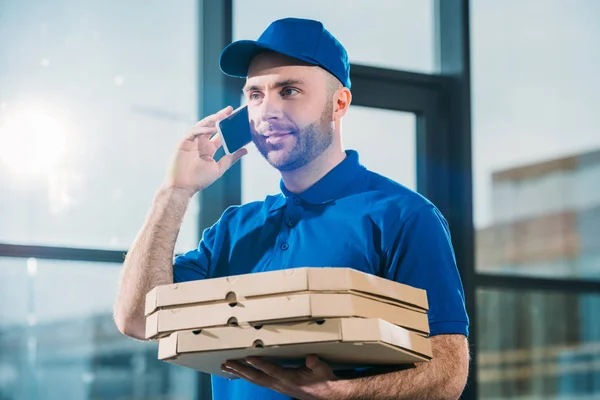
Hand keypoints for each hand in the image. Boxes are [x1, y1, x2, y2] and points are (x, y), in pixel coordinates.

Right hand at [163, 105, 247, 196]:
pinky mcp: (184, 142)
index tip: (239, 120)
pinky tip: (213, 128)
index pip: (220, 134)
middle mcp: (201, 143)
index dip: (228, 127)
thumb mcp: (219, 167)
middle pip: (212, 126)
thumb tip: (245, 150)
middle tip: (231, 110)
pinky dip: (203, 129)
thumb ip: (231, 158)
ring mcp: (192, 141)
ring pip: (203, 126)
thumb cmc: (199, 180)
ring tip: (224, 114)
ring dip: (213, 119)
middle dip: (221, 118)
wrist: (183, 188)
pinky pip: (194, 132)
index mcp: (209, 148)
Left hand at [222, 355, 339, 399]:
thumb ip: (315, 363)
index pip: (272, 370)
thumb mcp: (322, 369)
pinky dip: (248, 377)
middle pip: (257, 377)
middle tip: (227, 363)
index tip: (248, 357)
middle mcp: (281, 384)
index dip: (260, 364)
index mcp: (290, 379)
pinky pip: (259, 381)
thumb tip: (310, 358)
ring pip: (255, 381)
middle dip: (241, 370)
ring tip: (227, 367)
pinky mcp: (277, 387)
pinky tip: (241, 373)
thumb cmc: (323, 380)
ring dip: (240, 374)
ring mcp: (278, 387)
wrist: (326, 395)